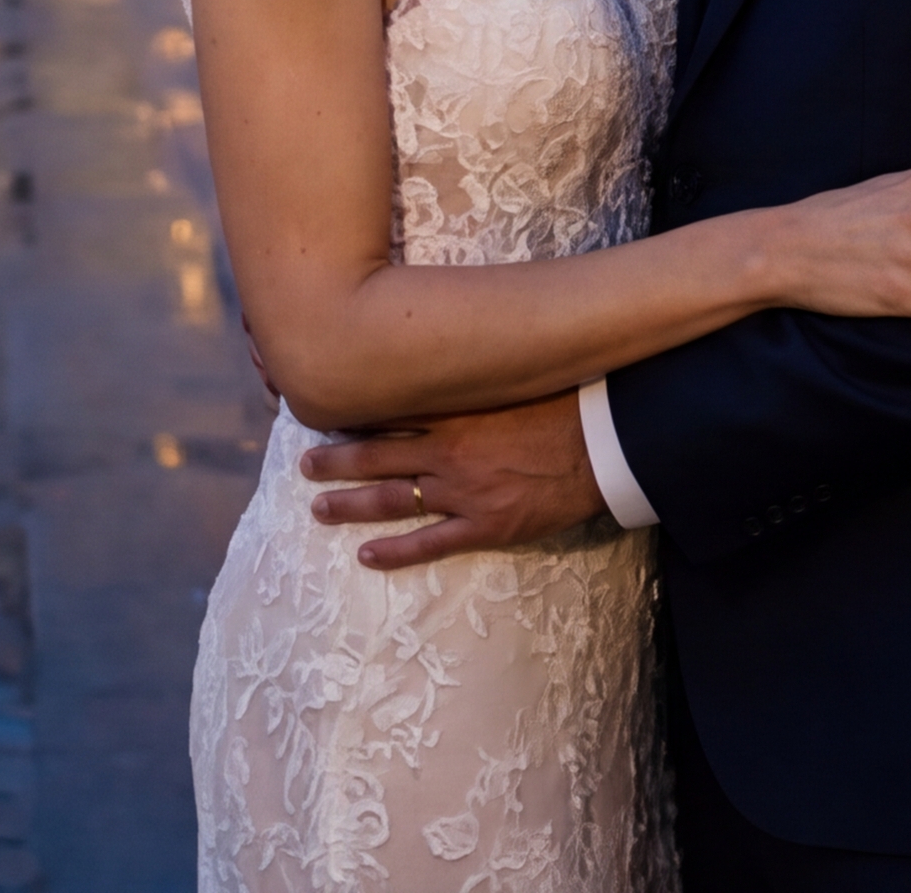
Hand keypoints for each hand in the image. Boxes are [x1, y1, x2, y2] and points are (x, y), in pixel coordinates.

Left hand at [303, 394, 603, 569]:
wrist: (607, 441)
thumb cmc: (566, 399)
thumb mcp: (512, 372)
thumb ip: (474, 370)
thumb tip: (445, 353)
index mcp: (455, 405)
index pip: (389, 408)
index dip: (353, 412)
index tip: (323, 412)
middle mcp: (449, 448)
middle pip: (376, 454)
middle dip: (336, 460)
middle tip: (303, 464)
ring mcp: (463, 491)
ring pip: (392, 499)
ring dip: (350, 504)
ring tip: (317, 507)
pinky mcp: (485, 525)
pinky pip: (430, 543)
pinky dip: (395, 552)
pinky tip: (366, 556)